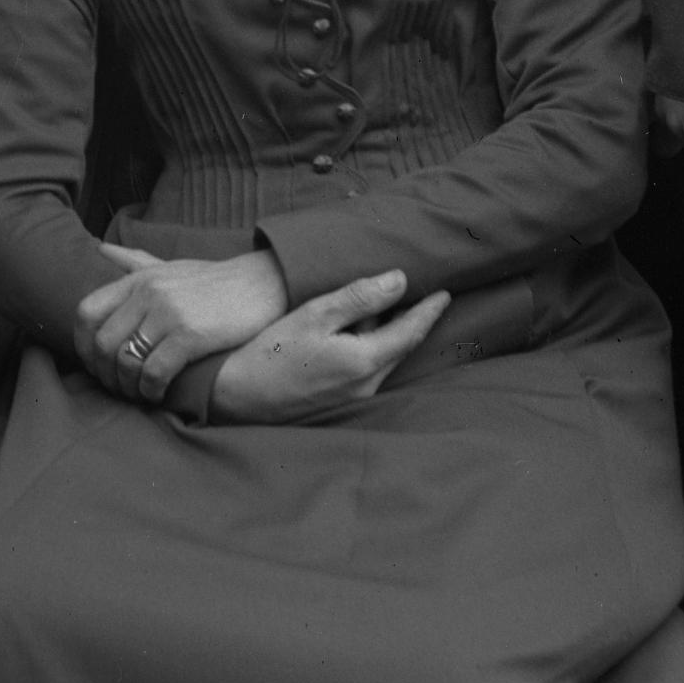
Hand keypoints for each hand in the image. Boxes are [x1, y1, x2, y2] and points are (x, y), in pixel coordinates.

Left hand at [73, 244, 289, 399]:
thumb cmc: (213, 282)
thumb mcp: (170, 265)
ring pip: (125, 361)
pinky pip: (154, 371)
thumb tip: (101, 248)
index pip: (86, 313)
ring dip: (128, 387)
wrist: (262, 284)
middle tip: (119, 389)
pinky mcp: (190, 334)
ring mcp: (168, 312)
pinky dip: (150, 390)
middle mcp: (147, 292)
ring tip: (139, 394)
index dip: (82, 346)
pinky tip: (159, 394)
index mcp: (137, 279)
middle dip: (106, 375)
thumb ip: (134, 261)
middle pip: (102, 343)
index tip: (97, 366)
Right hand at [207, 272, 449, 424]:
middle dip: (414, 321)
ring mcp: (354, 397)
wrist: (237, 396)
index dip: (430, 311)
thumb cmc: (270, 352)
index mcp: (364, 361)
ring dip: (391, 332)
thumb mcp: (313, 316)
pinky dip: (373, 345)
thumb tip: (399, 280)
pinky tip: (359, 330)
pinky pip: (368, 368)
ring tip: (391, 305)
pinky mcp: (339, 401)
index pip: (411, 332)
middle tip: (426, 294)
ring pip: (384, 358)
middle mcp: (367, 385)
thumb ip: (358, 298)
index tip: (446, 293)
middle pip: (401, 347)